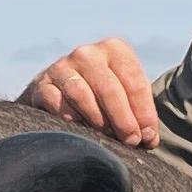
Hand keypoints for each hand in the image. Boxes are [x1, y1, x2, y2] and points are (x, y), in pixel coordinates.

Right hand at [21, 38, 160, 145]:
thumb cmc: (99, 96)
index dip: (143, 112)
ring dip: (97, 120)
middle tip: (131, 141)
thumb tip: (149, 138)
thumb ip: (138, 113)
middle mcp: (87, 53)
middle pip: (109, 88)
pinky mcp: (42, 85)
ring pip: (81, 94)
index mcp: (114, 49)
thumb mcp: (123, 94)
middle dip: (123, 119)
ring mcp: (61, 67)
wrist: (57, 92)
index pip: (133, 80)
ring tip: (107, 137)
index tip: (149, 137)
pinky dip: (70, 119)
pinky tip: (80, 131)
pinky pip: (56, 103)